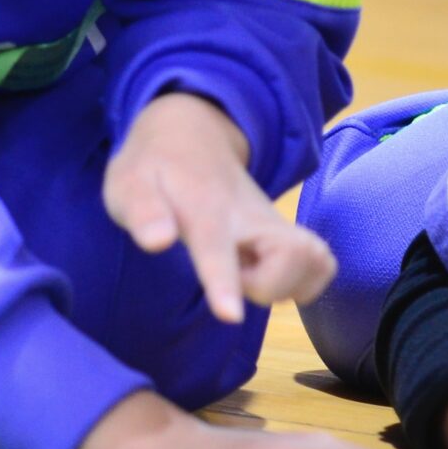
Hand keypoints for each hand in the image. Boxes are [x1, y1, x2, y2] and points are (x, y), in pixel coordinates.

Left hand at [104, 92, 332, 323]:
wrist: (191, 132)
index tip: (230, 315)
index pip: (218, 245)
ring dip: (287, 286)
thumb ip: (141, 211)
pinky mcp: (288, 231)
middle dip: (268, 287)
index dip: (224, 282)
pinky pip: (319, 263)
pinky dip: (302, 282)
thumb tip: (157, 243)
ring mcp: (276, 221)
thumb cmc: (153, 167)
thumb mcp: (127, 183)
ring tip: (248, 274)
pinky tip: (268, 277)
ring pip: (314, 260)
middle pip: (293, 255)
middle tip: (231, 279)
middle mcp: (251, 214)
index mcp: (206, 207)